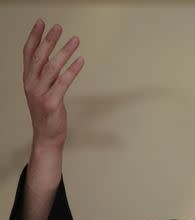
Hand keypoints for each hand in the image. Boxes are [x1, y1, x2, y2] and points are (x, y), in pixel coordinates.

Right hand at [23, 19, 83, 149]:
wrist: (46, 135)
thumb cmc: (47, 113)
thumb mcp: (42, 91)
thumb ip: (45, 76)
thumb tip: (55, 58)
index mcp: (28, 80)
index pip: (28, 53)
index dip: (34, 37)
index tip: (41, 23)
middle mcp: (31, 84)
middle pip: (39, 57)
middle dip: (49, 40)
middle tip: (59, 27)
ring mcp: (40, 93)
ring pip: (52, 67)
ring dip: (64, 51)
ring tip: (75, 40)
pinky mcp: (52, 102)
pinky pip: (63, 82)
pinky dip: (73, 70)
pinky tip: (81, 60)